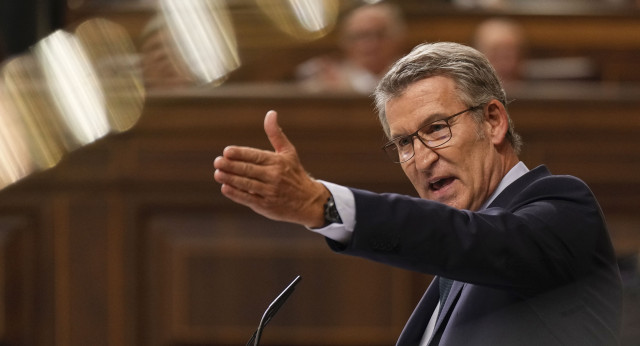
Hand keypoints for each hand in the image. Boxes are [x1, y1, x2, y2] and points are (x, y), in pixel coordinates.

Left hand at [213, 110, 329, 227]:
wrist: (308, 201)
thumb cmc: (294, 173)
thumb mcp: (288, 152)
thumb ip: (276, 134)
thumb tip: (270, 113)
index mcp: (278, 162)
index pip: (256, 156)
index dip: (240, 154)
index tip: (227, 151)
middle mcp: (274, 176)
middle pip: (249, 170)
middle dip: (231, 166)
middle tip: (217, 162)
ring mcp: (270, 192)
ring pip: (246, 184)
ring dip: (230, 179)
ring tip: (217, 174)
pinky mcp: (266, 205)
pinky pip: (248, 199)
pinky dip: (236, 194)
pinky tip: (225, 188)